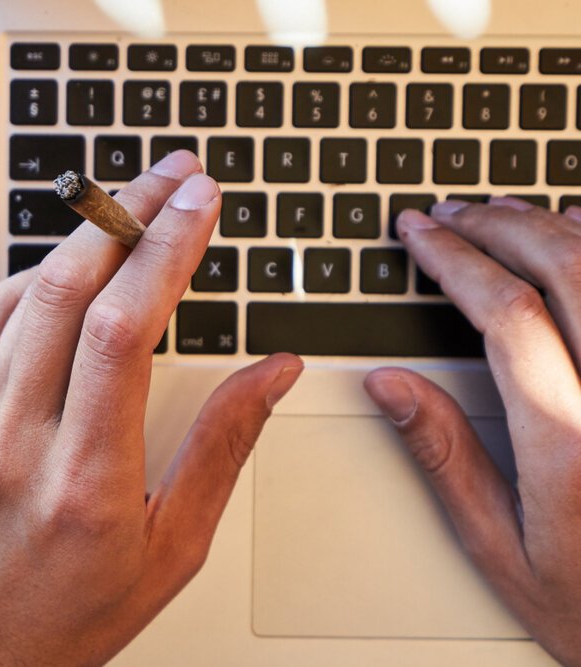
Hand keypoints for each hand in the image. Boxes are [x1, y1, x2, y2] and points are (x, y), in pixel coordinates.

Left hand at [0, 151, 302, 665]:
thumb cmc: (67, 616)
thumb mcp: (170, 550)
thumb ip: (224, 449)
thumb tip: (272, 372)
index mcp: (85, 477)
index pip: (124, 328)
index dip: (167, 248)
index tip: (199, 203)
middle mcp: (16, 438)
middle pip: (68, 288)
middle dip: (129, 213)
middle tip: (172, 176)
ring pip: (22, 291)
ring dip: (82, 235)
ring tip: (130, 205)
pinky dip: (31, 276)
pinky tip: (67, 266)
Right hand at [365, 197, 580, 666]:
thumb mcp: (500, 546)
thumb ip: (446, 457)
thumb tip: (392, 387)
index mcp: (570, 442)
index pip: (506, 314)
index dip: (453, 260)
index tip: (418, 234)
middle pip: (564, 270)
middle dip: (496, 227)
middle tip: (450, 213)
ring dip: (551, 225)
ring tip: (501, 211)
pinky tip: (578, 229)